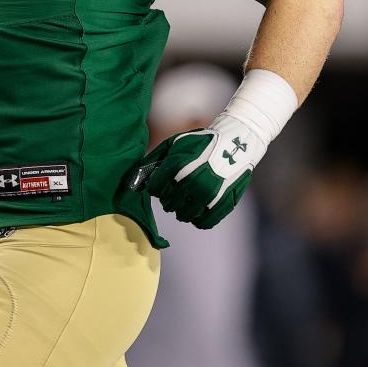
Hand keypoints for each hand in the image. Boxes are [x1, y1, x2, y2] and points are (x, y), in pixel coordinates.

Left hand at [127, 115, 265, 228]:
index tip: (161, 184)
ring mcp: (209, 194)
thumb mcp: (173, 145)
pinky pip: (204, 223)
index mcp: (178, 164)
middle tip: (175, 192)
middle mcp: (192, 180)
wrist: (235, 143)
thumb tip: (132, 184)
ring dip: (181, 211)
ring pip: (184, 216)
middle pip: (168, 204)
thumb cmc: (199, 144)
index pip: (156, 189)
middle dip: (168, 199)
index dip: (156, 188)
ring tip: (186, 200)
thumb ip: (151, 162)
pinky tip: (199, 209)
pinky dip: (198, 220)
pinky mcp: (223, 204)